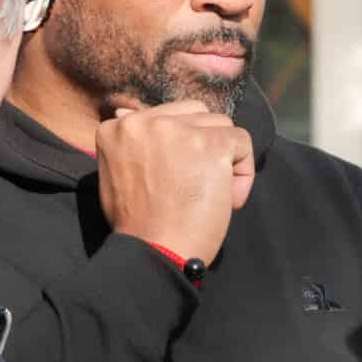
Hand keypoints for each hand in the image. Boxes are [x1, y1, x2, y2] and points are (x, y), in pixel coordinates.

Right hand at [95, 103, 254, 264]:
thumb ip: (130, 142)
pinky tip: (226, 200)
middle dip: (204, 146)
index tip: (175, 180)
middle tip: (194, 186)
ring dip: (224, 159)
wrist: (154, 250)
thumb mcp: (117, 173)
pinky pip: (242, 142)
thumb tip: (125, 110)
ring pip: (222, 125)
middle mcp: (145, 120)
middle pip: (196, 114)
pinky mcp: (210, 144)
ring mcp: (178, 130)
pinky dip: (243, 173)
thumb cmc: (138, 223)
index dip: (181, 149)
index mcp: (119, 126)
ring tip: (208, 194)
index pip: (168, 117)